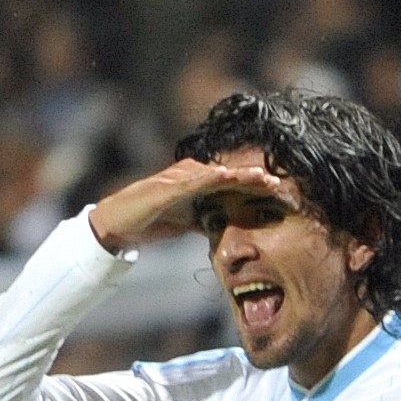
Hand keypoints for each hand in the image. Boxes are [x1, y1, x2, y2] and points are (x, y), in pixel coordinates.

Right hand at [87, 155, 293, 253]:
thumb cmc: (152, 218)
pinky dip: (210, 178)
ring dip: (240, 175)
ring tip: (263, 177)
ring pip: (216, 174)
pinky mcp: (165, 186)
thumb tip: (231, 226)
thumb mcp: (189, 221)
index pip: (233, 183)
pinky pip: (192, 180)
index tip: (282, 192)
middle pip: (230, 175)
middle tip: (281, 183)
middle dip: (256, 179)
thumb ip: (208, 218)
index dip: (257, 187)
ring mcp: (178, 178)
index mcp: (198, 182)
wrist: (118, 224)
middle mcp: (191, 174)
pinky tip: (226, 176)